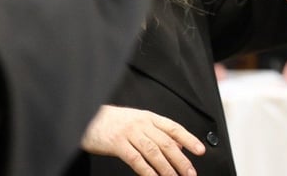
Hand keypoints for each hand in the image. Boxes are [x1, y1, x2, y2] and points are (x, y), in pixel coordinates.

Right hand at [82, 105, 205, 175]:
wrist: (86, 117)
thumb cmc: (112, 121)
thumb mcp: (136, 121)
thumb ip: (155, 131)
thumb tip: (177, 144)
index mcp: (148, 117)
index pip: (173, 128)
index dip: (189, 139)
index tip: (200, 150)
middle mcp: (141, 124)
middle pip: (166, 143)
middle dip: (181, 160)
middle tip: (190, 172)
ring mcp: (129, 133)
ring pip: (154, 152)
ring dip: (167, 168)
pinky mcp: (117, 144)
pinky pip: (136, 160)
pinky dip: (147, 171)